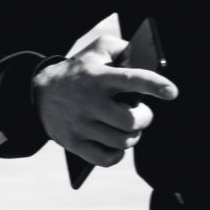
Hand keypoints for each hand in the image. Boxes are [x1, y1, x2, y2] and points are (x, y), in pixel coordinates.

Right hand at [34, 24, 175, 168]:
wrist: (37, 94)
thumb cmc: (78, 71)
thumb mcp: (96, 50)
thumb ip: (123, 49)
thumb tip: (146, 60)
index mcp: (98, 77)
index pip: (131, 79)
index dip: (154, 85)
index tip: (172, 92)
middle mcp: (89, 101)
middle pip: (130, 121)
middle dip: (144, 119)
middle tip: (142, 115)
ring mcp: (80, 125)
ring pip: (122, 141)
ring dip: (132, 137)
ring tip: (129, 129)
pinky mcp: (74, 143)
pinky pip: (106, 159)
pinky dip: (117, 155)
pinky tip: (117, 146)